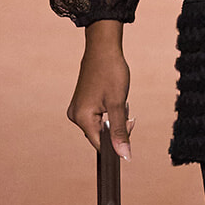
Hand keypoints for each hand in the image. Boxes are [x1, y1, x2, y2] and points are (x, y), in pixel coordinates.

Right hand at [67, 42, 131, 156]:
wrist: (103, 48)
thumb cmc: (111, 72)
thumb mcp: (118, 104)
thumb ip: (120, 132)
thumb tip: (125, 156)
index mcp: (82, 118)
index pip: (100, 144)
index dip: (117, 142)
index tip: (129, 128)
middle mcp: (75, 115)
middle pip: (100, 135)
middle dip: (117, 128)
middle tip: (128, 112)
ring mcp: (77, 109)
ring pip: (100, 126)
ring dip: (114, 120)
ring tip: (121, 102)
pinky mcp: (81, 103)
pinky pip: (97, 117)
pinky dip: (109, 113)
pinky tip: (115, 100)